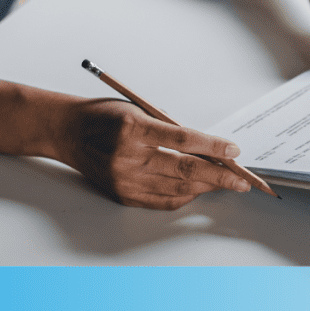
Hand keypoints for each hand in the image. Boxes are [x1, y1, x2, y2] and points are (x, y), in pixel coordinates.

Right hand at [55, 99, 252, 209]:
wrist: (67, 132)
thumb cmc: (105, 116)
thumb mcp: (140, 110)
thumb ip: (172, 128)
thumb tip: (210, 148)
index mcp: (133, 129)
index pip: (184, 140)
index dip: (213, 147)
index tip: (234, 151)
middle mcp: (127, 157)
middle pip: (185, 169)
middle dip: (220, 175)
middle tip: (242, 179)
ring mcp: (124, 180)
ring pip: (178, 187)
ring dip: (207, 186)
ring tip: (226, 183)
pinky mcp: (123, 195)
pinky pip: (163, 200)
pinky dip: (186, 195)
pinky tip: (200, 189)